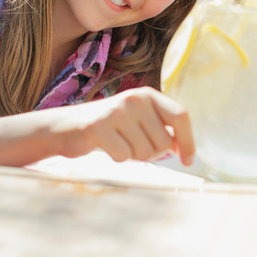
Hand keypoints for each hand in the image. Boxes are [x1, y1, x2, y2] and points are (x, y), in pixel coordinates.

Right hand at [52, 87, 194, 165]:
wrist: (67, 126)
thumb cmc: (110, 127)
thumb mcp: (139, 119)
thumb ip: (162, 129)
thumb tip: (186, 151)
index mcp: (148, 95)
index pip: (180, 116)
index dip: (188, 141)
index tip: (188, 161)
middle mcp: (135, 99)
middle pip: (165, 142)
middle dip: (153, 153)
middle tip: (134, 145)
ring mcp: (116, 111)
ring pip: (145, 153)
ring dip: (134, 156)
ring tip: (119, 143)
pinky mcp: (99, 126)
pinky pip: (124, 156)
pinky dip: (117, 158)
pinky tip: (106, 146)